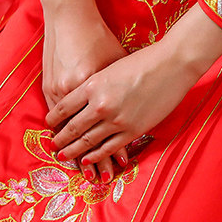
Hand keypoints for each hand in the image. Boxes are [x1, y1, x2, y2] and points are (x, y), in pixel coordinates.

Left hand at [45, 4, 221, 175]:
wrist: (172, 63)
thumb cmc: (143, 60)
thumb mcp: (110, 67)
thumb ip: (95, 84)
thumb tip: (79, 99)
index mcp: (92, 85)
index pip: (64, 107)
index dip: (53, 119)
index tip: (48, 125)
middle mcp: (100, 105)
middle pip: (72, 128)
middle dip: (60, 140)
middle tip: (53, 147)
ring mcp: (116, 120)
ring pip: (87, 142)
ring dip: (73, 152)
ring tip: (64, 156)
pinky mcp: (131, 131)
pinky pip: (107, 149)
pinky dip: (95, 156)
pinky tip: (86, 161)